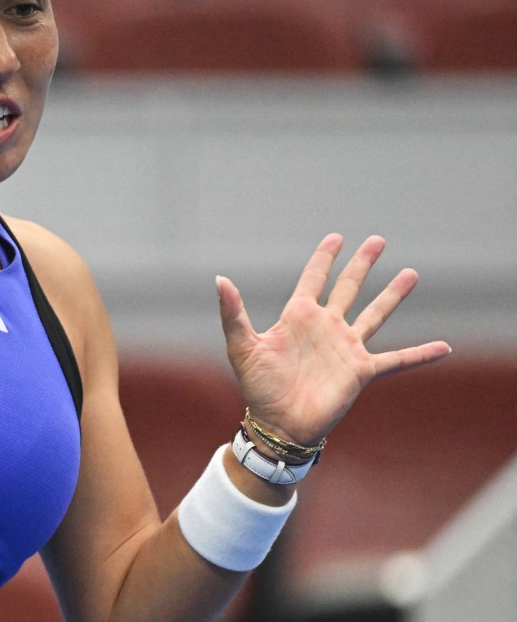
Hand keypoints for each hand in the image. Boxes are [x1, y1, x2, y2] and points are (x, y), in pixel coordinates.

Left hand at [216, 233, 450, 445]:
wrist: (278, 424)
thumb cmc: (258, 388)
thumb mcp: (242, 346)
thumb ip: (232, 313)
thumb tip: (220, 280)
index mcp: (298, 317)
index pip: (313, 279)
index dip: (324, 258)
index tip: (335, 237)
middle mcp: (326, 327)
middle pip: (348, 287)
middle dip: (361, 264)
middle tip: (378, 240)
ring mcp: (346, 348)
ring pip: (375, 314)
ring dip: (393, 295)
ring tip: (411, 274)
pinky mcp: (361, 372)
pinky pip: (397, 360)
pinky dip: (420, 354)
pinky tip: (443, 347)